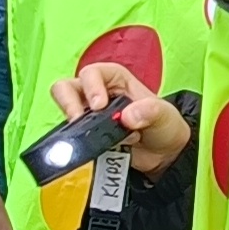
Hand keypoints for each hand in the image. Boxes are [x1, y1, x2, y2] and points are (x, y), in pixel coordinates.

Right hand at [54, 59, 190, 172]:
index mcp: (115, 79)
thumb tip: (127, 117)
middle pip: (66, 88)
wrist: (164, 155)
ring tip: (84, 136)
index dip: (91, 87)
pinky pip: (71, 137)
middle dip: (68, 102)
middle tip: (78, 119)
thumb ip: (150, 111)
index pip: (92, 73)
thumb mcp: (164, 114)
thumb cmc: (164, 125)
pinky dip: (77, 143)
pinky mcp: (86, 137)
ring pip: (64, 111)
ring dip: (71, 123)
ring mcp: (89, 116)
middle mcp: (97, 94)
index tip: (99, 105)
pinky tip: (94, 150)